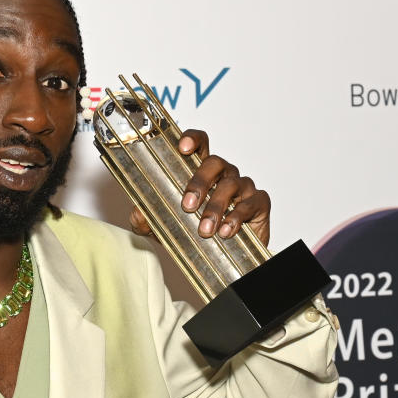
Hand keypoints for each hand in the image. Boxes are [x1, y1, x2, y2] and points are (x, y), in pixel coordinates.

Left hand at [129, 129, 270, 245]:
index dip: (192, 139)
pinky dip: (237, 217)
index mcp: (201, 171)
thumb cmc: (194, 235)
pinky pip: (251, 203)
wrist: (222, 259)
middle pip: (215, 162)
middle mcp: (223, 174)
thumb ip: (147, 220)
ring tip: (204, 229)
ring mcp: (243, 187)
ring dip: (215, 207)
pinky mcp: (259, 204)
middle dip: (199, 182)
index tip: (182, 147)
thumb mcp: (164, 228)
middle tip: (187, 206)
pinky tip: (225, 231)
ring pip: (231, 185)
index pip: (200, 144)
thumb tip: (138, 214)